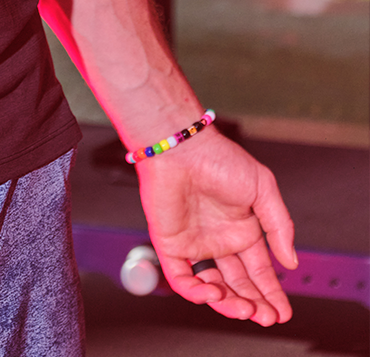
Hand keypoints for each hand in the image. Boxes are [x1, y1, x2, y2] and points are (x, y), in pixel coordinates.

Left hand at [135, 128, 296, 324]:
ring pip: (213, 287)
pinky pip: (181, 278)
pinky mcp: (170, 244)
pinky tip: (213, 294)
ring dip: (229, 303)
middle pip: (239, 285)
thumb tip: (291, 261)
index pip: (260, 272)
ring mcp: (195, 243)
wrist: (180, 145)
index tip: (283, 312)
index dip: (272, 294)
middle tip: (266, 316)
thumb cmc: (217, 156)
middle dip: (254, 304)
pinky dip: (196, 292)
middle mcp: (219, 239)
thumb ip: (279, 225)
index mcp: (242, 229)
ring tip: (244, 307)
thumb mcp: (263, 188)